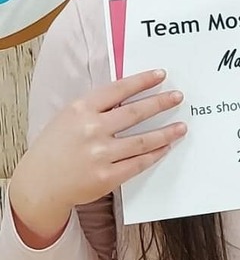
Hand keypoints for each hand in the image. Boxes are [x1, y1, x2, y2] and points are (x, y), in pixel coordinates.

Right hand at [9, 69, 186, 247]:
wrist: (38, 185)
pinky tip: (165, 147)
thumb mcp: (69, 118)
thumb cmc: (55, 148)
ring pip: (143, 140)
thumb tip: (132, 95)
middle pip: (136, 112)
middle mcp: (91, 129)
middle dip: (161, 103)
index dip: (143, 81)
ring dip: (166, 132)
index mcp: (80, 110)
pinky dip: (155, 154)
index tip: (161, 74)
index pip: (118, 89)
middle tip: (178, 97)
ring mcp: (99, 154)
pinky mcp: (106, 176)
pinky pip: (139, 162)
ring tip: (181, 126)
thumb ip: (96, 107)